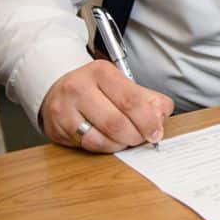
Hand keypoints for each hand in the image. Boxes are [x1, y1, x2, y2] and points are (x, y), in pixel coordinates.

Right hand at [39, 60, 173, 152]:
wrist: (58, 90)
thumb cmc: (95, 89)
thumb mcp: (121, 84)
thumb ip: (147, 99)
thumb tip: (161, 115)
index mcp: (100, 71)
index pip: (131, 100)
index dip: (148, 120)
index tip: (156, 131)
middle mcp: (79, 87)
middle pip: (117, 122)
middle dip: (136, 135)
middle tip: (142, 138)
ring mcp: (65, 108)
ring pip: (103, 138)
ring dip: (122, 144)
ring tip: (126, 138)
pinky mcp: (58, 128)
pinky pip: (90, 146)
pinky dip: (107, 147)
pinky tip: (111, 141)